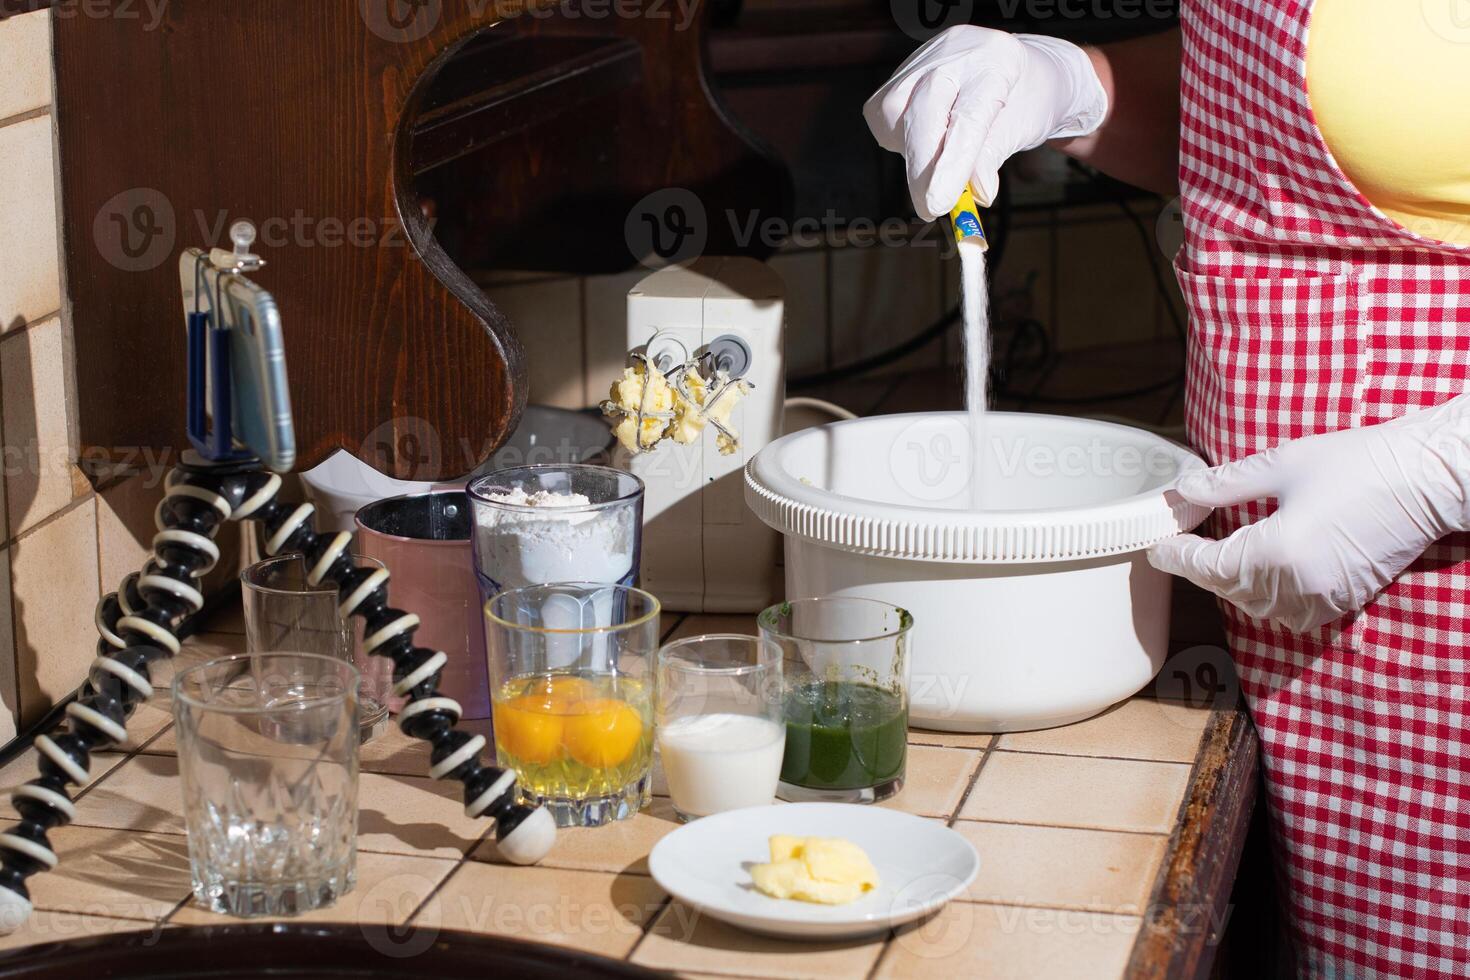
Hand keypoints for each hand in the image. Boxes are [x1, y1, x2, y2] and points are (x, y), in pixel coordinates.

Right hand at [863, 26, 1107, 219]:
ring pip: (894, 113)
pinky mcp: (902, 70)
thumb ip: (990, 160)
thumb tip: (974, 196)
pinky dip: (899, 139)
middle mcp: (955, 51)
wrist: (1018, 71)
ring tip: (939, 161)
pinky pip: (883, 113)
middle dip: (921, 167)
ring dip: (911, 153)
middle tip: (930, 208)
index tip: (937, 206)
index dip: (951, 165)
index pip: (967, 118)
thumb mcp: (1020, 131)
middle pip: (923, 111)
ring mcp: (924, 57)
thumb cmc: (1024, 102)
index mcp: (995, 61)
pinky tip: (924, 140)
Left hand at [1149, 397, 1469, 632]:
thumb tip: (1184, 491)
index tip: (1158, 545)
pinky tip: (1263, 572)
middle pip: (1231, 589)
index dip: (1178, 555)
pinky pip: (1294, 612)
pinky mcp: (1348, 599)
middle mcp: (1300, 585)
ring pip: (1260, 607)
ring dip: (1235, 585)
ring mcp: (1327, 597)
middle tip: (1184, 544)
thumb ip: (1227, 484)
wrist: (1430, 478)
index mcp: (1278, 552)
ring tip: (1220, 555)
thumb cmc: (1361, 463)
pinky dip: (1270, 598)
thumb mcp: (1282, 464)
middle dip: (1205, 568)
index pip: (1209, 565)